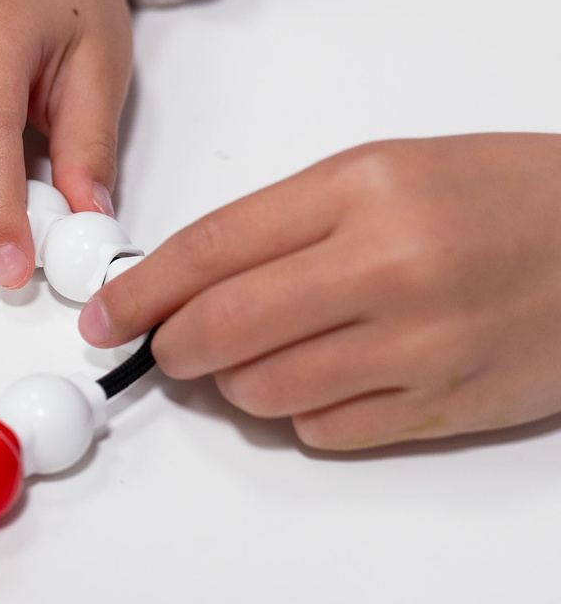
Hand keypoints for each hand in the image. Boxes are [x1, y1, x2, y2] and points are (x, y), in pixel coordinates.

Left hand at [79, 134, 560, 448]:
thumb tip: (189, 286)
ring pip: (262, 392)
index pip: (211, 249)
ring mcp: (416, 345)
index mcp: (362, 188)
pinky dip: (298, 412)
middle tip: (165, 347)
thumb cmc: (499, 197)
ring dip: (235, 383)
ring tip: (263, 354)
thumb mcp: (386, 173)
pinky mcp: (440, 406)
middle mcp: (385, 266)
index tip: (104, 317)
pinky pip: (322, 430)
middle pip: (221, 329)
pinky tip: (325, 379)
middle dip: (171, 347)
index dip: (140, 291)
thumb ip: (282, 226)